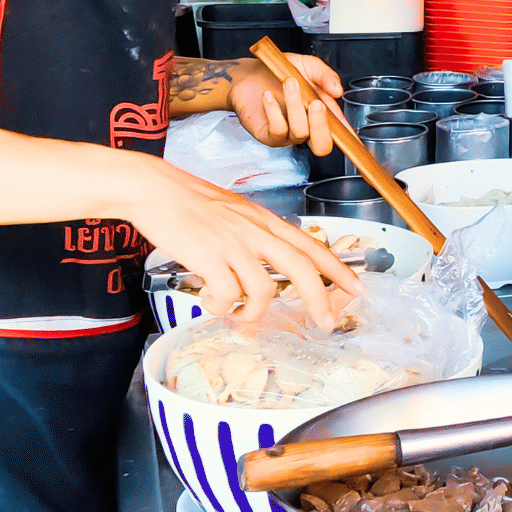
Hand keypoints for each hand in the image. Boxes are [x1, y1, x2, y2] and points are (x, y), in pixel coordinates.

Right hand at [111, 151, 362, 328]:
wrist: (154, 189)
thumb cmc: (190, 202)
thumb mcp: (236, 212)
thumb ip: (256, 234)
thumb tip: (268, 262)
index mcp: (264, 221)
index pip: (312, 245)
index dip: (338, 268)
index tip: (357, 287)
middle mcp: (255, 231)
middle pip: (300, 267)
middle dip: (319, 299)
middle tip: (326, 323)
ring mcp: (232, 244)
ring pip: (264, 289)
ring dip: (254, 312)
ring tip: (239, 314)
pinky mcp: (208, 256)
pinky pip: (228, 295)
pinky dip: (222, 307)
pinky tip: (211, 301)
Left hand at [227, 55, 342, 157]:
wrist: (247, 74)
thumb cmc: (277, 72)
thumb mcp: (306, 66)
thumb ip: (325, 75)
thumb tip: (338, 90)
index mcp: (321, 113)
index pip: (340, 133)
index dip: (350, 141)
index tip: (358, 144)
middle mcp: (307, 127)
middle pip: (323, 146)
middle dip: (322, 126)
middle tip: (316, 104)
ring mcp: (288, 134)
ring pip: (300, 132)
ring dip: (295, 105)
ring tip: (289, 83)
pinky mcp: (268, 135)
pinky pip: (277, 130)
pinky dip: (274, 111)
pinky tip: (268, 95)